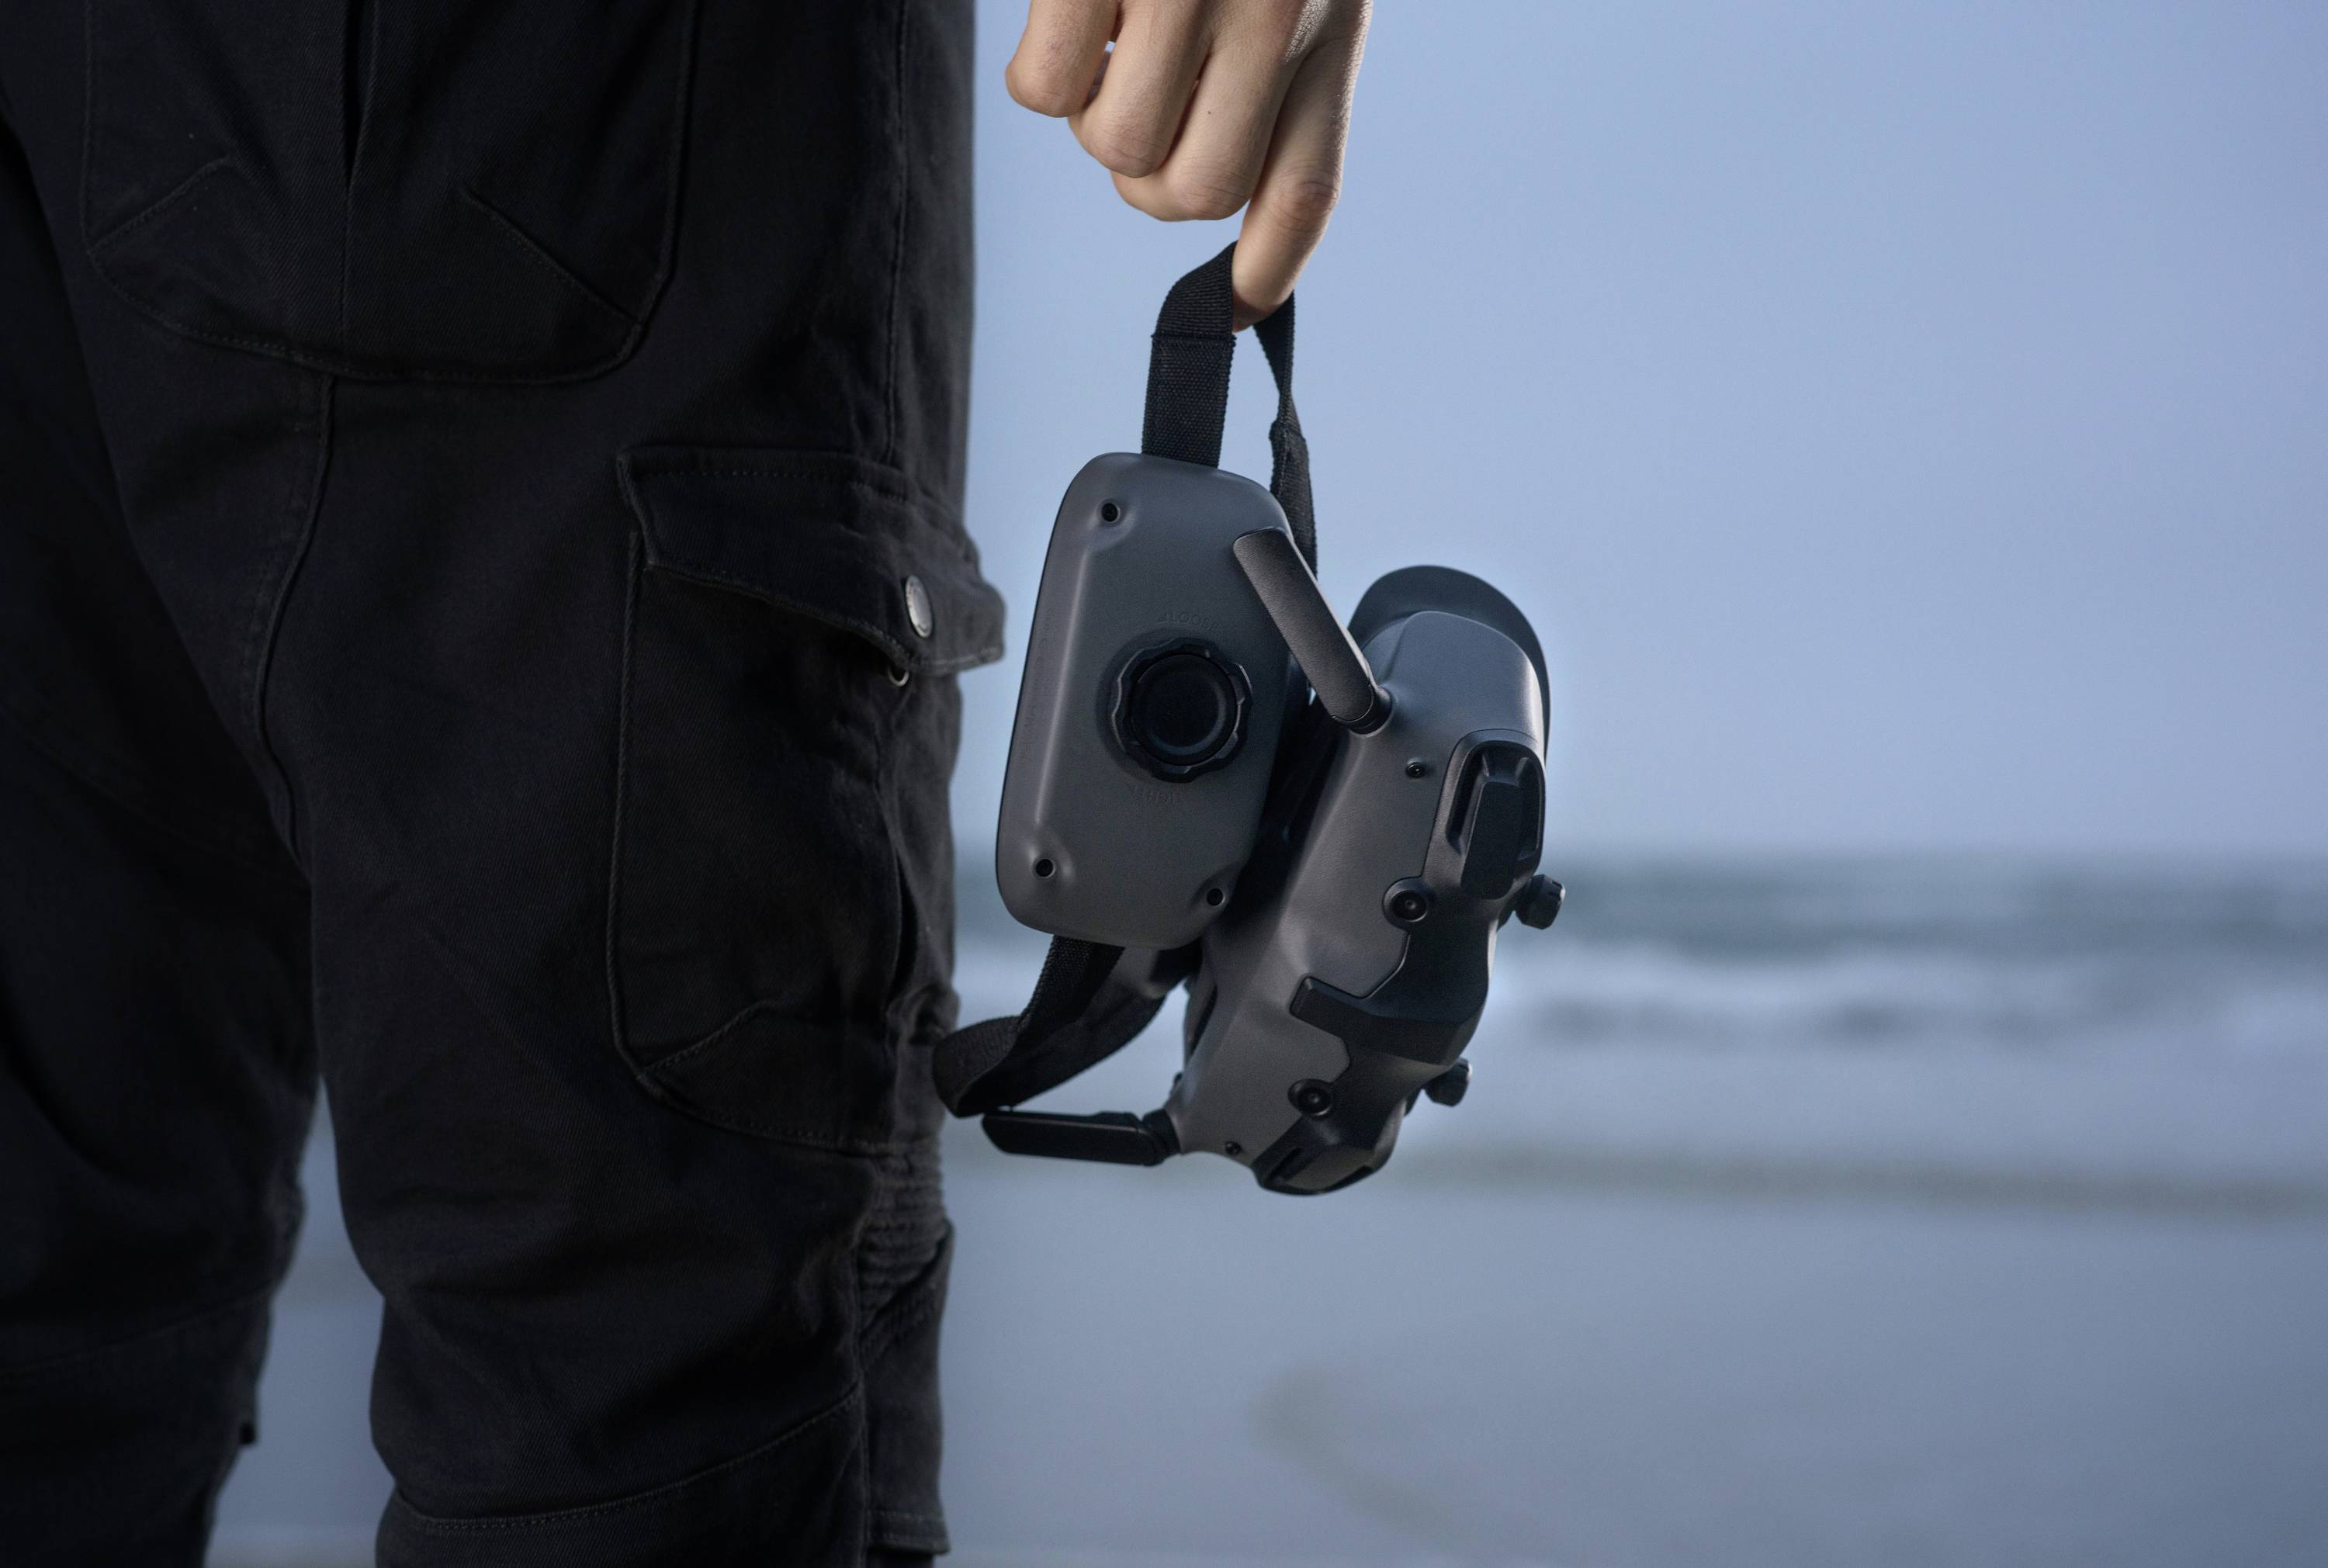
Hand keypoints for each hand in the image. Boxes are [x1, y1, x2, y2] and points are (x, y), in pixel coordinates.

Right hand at [1007, 0, 1371, 327]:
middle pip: (1198, 192)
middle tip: (1137, 101)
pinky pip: (1045, 90)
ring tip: (1107, 44)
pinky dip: (1039, 71)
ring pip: (1119, 148)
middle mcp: (1271, 14)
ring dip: (1092, 116)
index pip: (1303, 192)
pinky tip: (1069, 17)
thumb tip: (1197, 182)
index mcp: (1330, 23)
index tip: (1236, 315)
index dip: (1265, 271)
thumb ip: (1272, 65)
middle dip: (1151, 176)